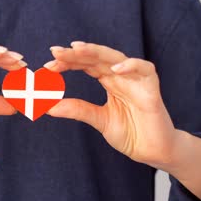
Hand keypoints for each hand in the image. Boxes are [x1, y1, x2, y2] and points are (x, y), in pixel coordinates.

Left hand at [44, 42, 176, 167]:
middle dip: (76, 53)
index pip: (86, 64)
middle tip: (55, 52)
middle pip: (97, 58)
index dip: (68, 62)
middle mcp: (121, 76)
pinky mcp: (152, 89)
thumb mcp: (98, 120)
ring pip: (116, 57)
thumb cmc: (130, 133)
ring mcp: (136, 80)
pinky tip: (115, 69)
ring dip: (96, 52)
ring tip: (77, 49)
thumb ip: (77, 109)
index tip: (48, 66)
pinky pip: (145, 70)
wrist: (153, 151)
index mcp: (109, 81)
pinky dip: (132, 66)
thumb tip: (48, 106)